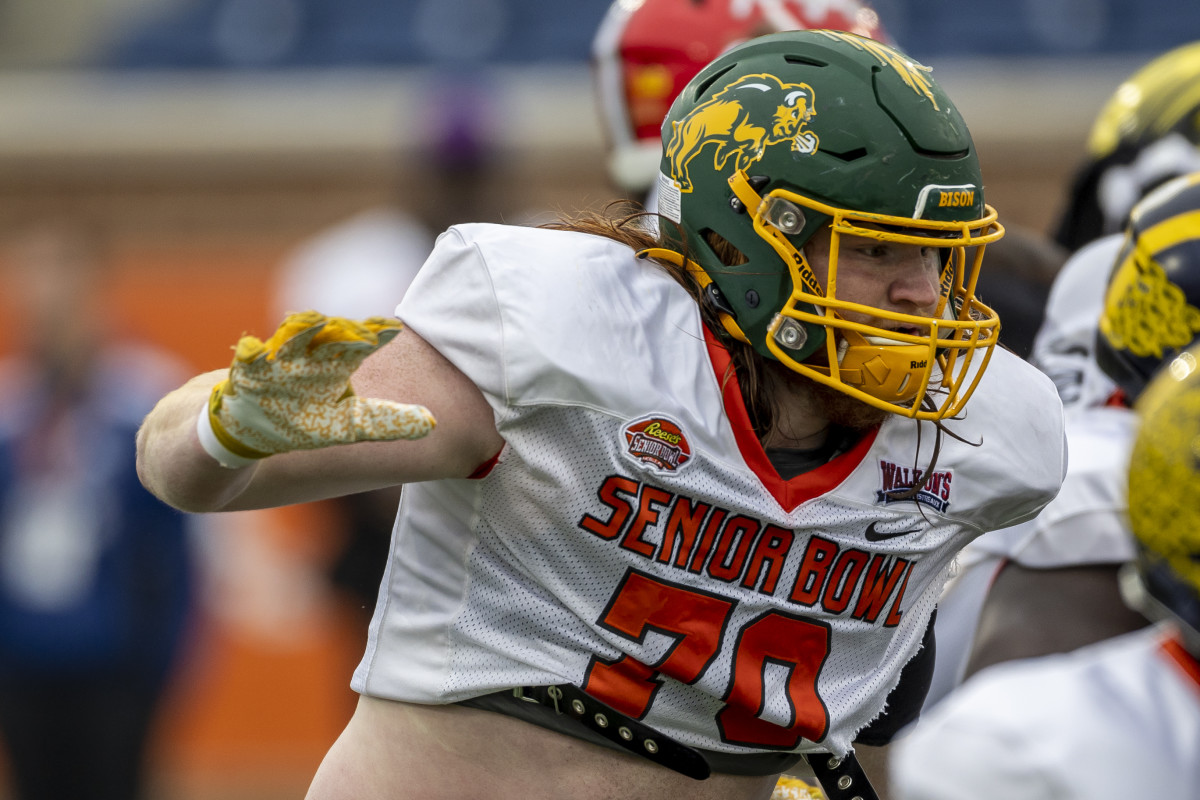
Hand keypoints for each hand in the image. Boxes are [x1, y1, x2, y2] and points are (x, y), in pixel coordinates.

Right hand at [198, 311, 435, 466]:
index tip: (392, 328)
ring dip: (300, 329)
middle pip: (327, 336)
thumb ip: (387, 421)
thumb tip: (432, 423)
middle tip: (362, 331)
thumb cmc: (304, 421)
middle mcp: (309, 357)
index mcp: (335, 365)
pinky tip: (253, 349)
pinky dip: (250, 353)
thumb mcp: (350, 425)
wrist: (250, 432)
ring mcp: (277, 362)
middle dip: (342, 331)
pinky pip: (247, 360)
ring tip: (312, 320)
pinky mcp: (246, 374)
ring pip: (290, 339)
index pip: (360, 344)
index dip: (375, 334)